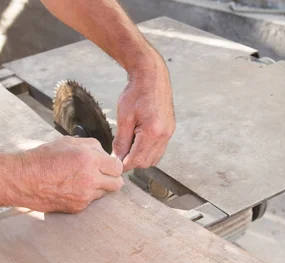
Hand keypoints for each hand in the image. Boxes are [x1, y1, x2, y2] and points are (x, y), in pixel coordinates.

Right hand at [15, 137, 123, 212]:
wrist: (24, 180)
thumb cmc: (43, 158)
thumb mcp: (68, 142)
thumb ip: (91, 146)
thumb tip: (104, 153)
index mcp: (89, 160)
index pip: (117, 167)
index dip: (114, 165)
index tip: (109, 165)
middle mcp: (90, 179)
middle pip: (117, 184)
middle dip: (112, 178)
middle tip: (103, 174)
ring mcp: (84, 196)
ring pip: (104, 193)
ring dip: (99, 187)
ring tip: (82, 180)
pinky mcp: (77, 207)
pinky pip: (90, 201)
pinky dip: (85, 195)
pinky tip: (72, 188)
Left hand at [113, 55, 174, 170]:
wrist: (151, 76)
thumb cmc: (136, 92)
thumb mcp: (124, 117)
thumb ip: (121, 141)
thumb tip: (117, 158)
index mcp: (152, 131)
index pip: (137, 159)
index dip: (124, 164)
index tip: (114, 163)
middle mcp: (164, 135)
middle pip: (147, 162)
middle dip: (132, 161)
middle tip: (119, 154)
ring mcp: (169, 133)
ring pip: (154, 158)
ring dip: (141, 157)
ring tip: (128, 147)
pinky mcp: (170, 130)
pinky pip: (159, 149)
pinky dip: (148, 150)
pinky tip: (137, 142)